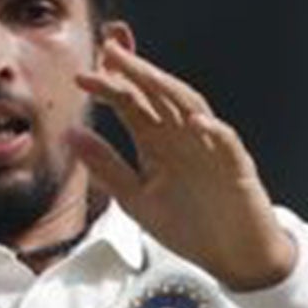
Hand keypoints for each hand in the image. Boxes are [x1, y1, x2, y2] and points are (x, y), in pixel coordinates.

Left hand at [70, 43, 295, 291]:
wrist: (233, 255)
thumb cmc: (189, 225)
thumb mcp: (136, 200)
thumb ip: (106, 167)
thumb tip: (71, 134)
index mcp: (157, 143)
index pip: (131, 104)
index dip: (109, 87)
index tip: (82, 77)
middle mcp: (182, 137)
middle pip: (158, 95)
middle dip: (135, 72)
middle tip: (109, 51)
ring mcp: (210, 148)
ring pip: (191, 108)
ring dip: (169, 89)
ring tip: (145, 73)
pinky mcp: (236, 167)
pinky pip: (226, 144)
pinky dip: (213, 131)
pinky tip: (196, 122)